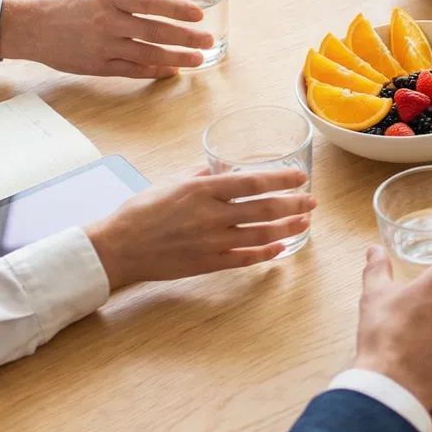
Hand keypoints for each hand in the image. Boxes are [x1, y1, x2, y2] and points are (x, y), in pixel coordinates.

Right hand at [0, 0, 212, 78]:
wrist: (31, 27)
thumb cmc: (67, 3)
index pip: (151, 2)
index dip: (177, 9)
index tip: (198, 14)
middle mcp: (107, 21)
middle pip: (154, 31)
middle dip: (185, 37)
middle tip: (208, 39)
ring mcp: (103, 46)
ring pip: (147, 54)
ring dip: (176, 58)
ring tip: (198, 60)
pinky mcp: (98, 66)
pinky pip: (133, 71)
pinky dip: (154, 71)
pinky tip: (171, 71)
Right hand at [84, 167, 314, 287]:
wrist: (119, 246)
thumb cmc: (141, 210)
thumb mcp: (172, 182)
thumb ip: (201, 174)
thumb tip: (221, 168)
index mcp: (203, 189)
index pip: (254, 182)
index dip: (282, 179)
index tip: (301, 177)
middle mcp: (213, 214)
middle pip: (265, 208)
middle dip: (294, 203)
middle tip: (312, 201)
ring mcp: (212, 241)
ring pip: (261, 234)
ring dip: (288, 227)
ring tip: (305, 222)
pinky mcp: (209, 263)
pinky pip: (245, 258)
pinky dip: (266, 253)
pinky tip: (281, 248)